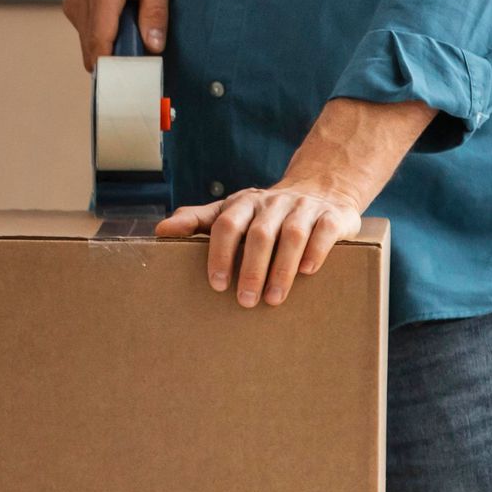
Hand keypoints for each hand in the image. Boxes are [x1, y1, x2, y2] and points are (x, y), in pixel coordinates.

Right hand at [62, 0, 171, 70]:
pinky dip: (107, 36)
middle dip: (119, 66)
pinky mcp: (73, 2)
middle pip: (94, 54)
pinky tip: (127, 23)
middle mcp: (80, 1)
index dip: (115, 75)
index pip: (100, 48)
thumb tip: (154, 47)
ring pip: (91, 45)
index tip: (133, 92)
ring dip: (114, 49)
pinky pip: (89, 31)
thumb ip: (155, 10)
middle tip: (148, 75)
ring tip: (140, 38)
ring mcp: (73, 2)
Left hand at [156, 183, 362, 308]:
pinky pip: (323, 231)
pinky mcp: (331, 216)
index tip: (216, 284)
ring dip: (281, 269)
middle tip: (245, 301)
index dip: (220, 253)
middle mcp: (272, 202)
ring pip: (292, 234)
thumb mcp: (231, 212)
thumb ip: (197, 220)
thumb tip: (160, 230)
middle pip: (259, 234)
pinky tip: (308, 272)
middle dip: (251, 269)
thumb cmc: (265, 213)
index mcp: (244, 203)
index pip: (226, 224)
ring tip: (273, 300)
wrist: (321, 190)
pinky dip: (315, 251)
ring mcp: (303, 207)